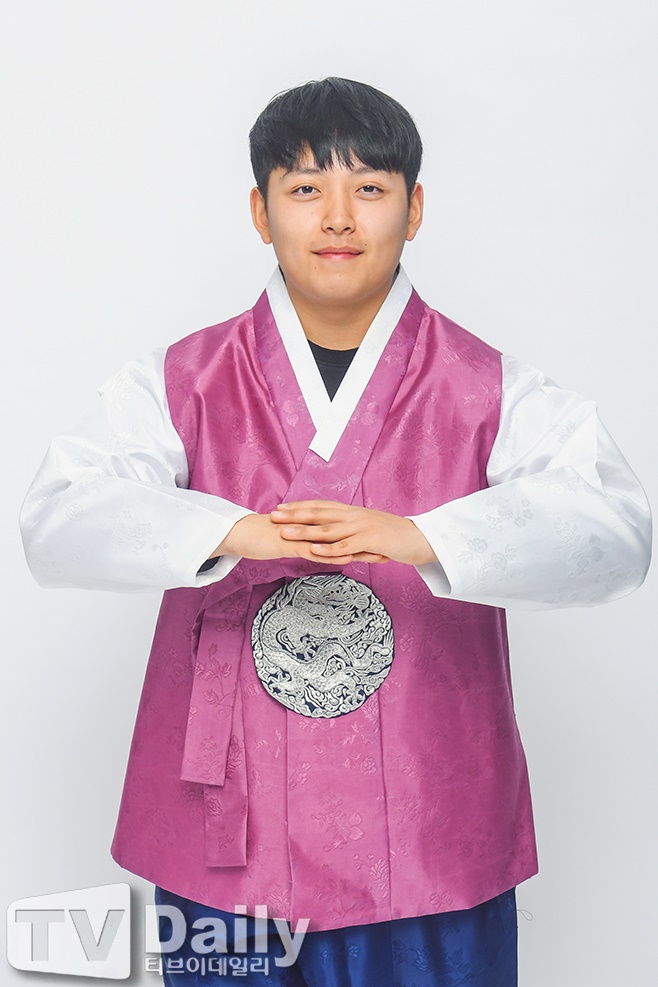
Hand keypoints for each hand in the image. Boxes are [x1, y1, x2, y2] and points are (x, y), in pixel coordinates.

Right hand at [209, 512, 366, 564]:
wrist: (239, 532)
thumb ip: (301, 542)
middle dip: (366, 543)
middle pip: (344, 536)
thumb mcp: (286, 541)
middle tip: (388, 550)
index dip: (360, 537)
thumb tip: (314, 548)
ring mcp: (301, 535)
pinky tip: (346, 560)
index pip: (340, 532)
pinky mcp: (290, 544)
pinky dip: (332, 556)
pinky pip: (314, 551)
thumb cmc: (260, 537)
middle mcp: (309, 528)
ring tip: (377, 557)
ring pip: (334, 544)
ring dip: (356, 551)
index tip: (379, 544)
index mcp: (310, 526)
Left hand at [269, 501, 437, 566]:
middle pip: (319, 514)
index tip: (281, 508)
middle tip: (273, 516)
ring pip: (327, 529)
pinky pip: (345, 546)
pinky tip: (313, 551)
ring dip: (304, 531)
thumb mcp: (370, 531)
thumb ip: (352, 532)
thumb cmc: (395, 536)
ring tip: (285, 533)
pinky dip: (328, 549)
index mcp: (353, 512)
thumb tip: (337, 539)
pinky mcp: (370, 540)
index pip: (321, 507)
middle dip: (294, 515)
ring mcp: (362, 527)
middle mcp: (354, 516)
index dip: (300, 507)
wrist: (421, 538)